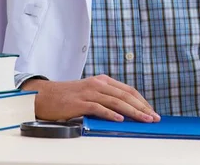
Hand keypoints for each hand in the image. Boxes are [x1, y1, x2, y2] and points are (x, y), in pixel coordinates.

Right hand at [21, 74, 160, 122]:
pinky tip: (120, 119)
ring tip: (144, 119)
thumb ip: (106, 97)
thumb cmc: (68, 97)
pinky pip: (99, 107)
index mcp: (103, 81)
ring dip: (133, 111)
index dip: (142, 101)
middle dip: (142, 107)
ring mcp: (90, 92)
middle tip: (154, 117)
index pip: (128, 90)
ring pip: (116, 101)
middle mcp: (99, 84)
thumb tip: (125, 111)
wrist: (45, 95)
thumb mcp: (90, 92)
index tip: (152, 111)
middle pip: (126, 95)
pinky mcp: (80, 102)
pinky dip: (111, 113)